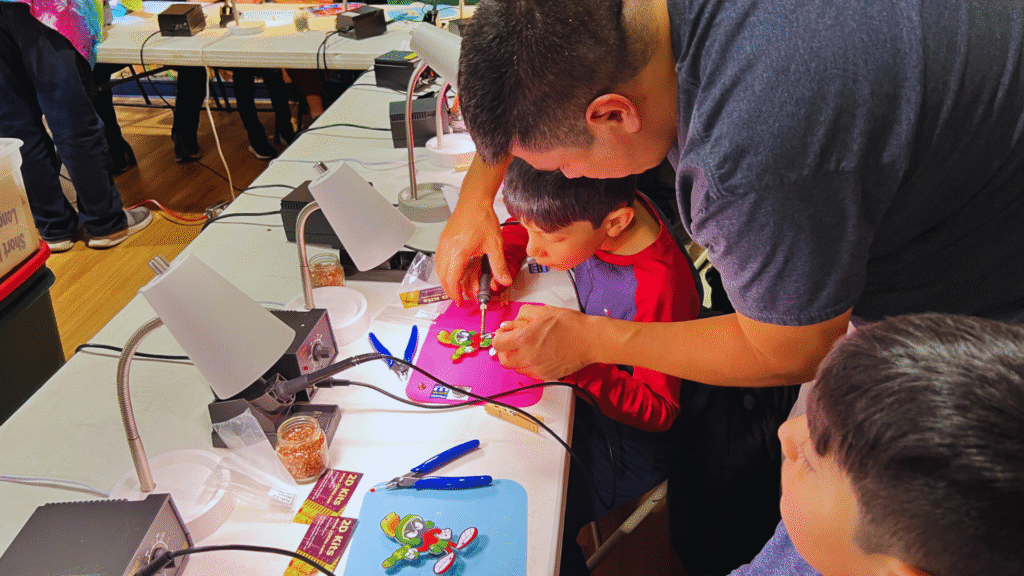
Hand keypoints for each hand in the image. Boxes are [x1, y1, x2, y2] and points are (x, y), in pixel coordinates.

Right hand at [436, 154, 513, 304]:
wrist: (474, 200)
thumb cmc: (482, 217)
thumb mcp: (494, 244)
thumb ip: (499, 265)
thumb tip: (504, 280)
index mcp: (458, 252)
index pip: (452, 280)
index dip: (455, 293)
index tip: (460, 300)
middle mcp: (447, 248)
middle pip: (442, 277)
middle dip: (449, 290)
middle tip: (458, 297)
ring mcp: (443, 243)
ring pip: (439, 268)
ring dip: (446, 280)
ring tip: (455, 286)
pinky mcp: (444, 239)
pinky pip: (439, 259)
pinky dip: (444, 269)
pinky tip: (452, 270)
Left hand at [490, 305, 594, 379]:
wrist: (590, 339)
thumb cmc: (571, 325)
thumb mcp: (543, 311)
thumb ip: (522, 316)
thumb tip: (510, 324)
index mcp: (525, 339)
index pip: (497, 343)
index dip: (499, 336)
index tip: (504, 333)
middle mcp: (529, 357)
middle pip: (503, 360)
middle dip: (504, 350)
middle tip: (512, 342)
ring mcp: (538, 368)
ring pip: (516, 368)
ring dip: (516, 358)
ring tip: (528, 348)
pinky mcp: (546, 375)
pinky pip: (529, 373)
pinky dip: (528, 365)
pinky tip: (537, 355)